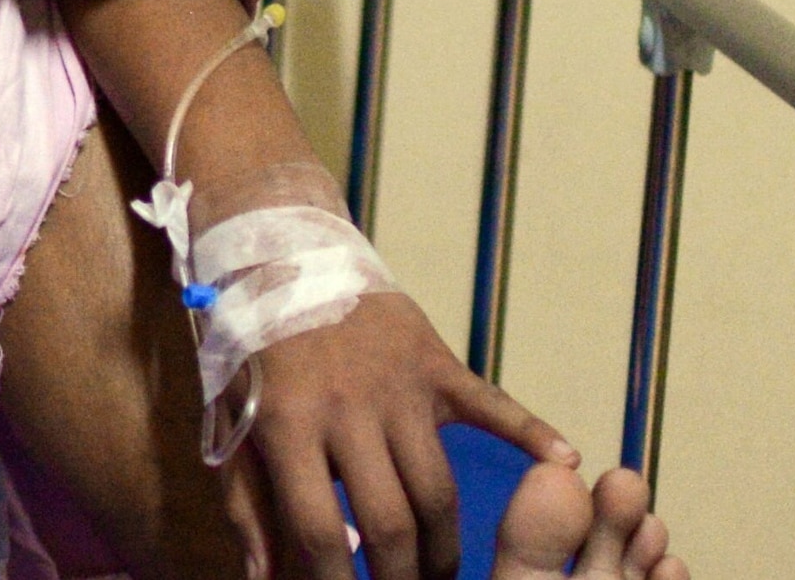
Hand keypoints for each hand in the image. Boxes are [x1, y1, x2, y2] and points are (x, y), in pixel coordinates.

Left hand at [215, 285, 567, 579]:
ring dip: (445, 544)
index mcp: (289, 423)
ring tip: (444, 575)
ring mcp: (399, 383)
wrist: (277, 249)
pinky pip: (491, 402)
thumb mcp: (227, 419)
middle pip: (392, 519)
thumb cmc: (247, 347)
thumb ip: (247, 502)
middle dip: (402, 576)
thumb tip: (264, 579)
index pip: (319, 529)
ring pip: (438, 485)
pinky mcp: (433, 360)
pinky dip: (531, 431)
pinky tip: (567, 460)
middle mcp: (348, 406)